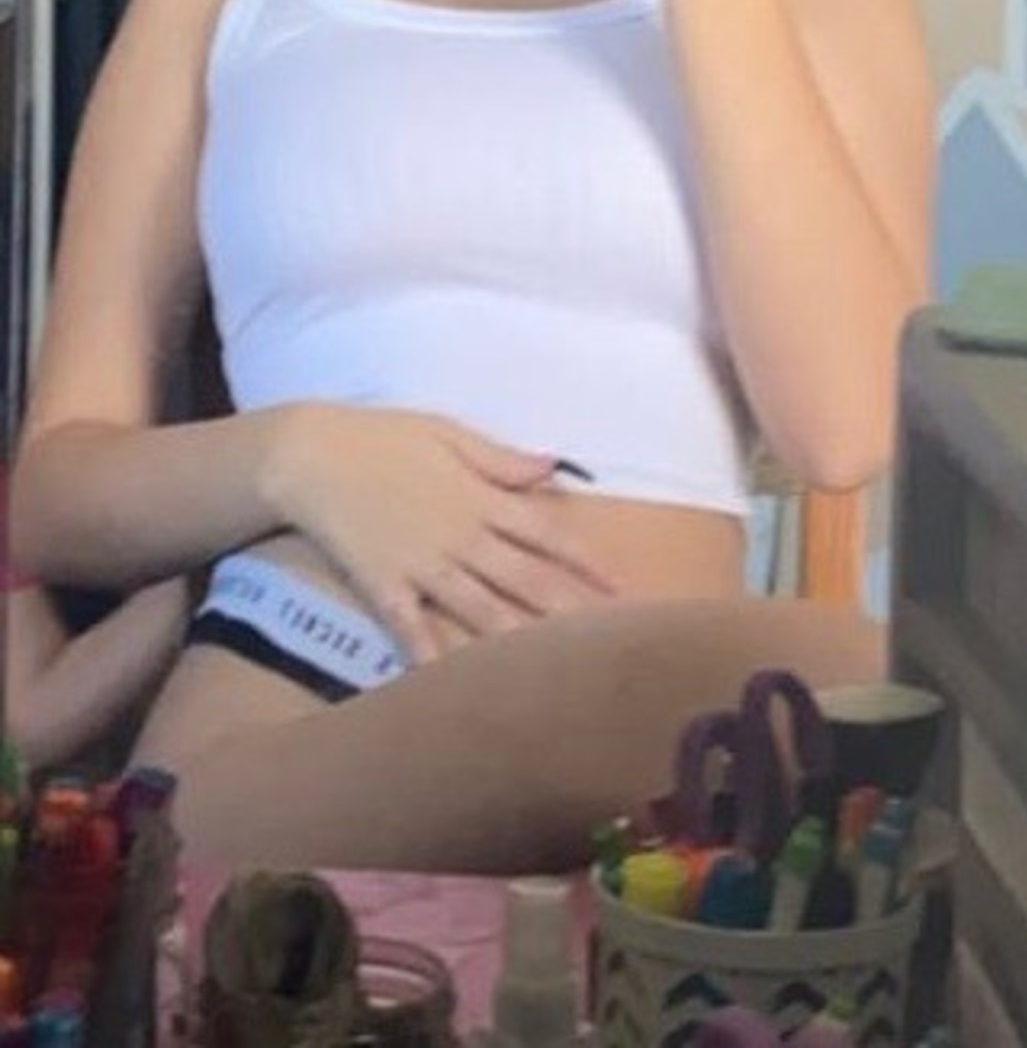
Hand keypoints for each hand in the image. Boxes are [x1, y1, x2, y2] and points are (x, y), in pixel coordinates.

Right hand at [267, 405, 618, 662]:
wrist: (308, 453)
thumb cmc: (381, 437)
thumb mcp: (447, 433)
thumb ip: (501, 459)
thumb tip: (554, 467)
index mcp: (481, 499)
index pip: (548, 534)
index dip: (587, 562)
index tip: (622, 588)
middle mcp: (461, 537)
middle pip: (527, 580)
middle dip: (570, 611)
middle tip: (610, 643)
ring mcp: (423, 566)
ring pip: (482, 610)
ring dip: (521, 641)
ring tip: (557, 672)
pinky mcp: (384, 586)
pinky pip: (413, 629)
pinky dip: (433, 659)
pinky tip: (454, 690)